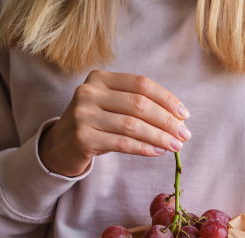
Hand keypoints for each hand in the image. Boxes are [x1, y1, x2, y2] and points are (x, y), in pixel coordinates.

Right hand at [38, 70, 191, 176]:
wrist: (60, 147)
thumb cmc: (96, 125)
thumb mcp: (112, 107)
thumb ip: (138, 105)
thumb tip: (178, 119)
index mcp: (100, 78)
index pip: (141, 84)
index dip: (166, 99)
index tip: (184, 115)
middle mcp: (89, 92)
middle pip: (139, 104)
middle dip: (166, 121)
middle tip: (184, 135)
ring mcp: (83, 114)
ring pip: (132, 125)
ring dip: (159, 137)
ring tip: (176, 146)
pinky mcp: (82, 138)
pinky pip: (122, 143)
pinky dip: (144, 148)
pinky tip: (158, 152)